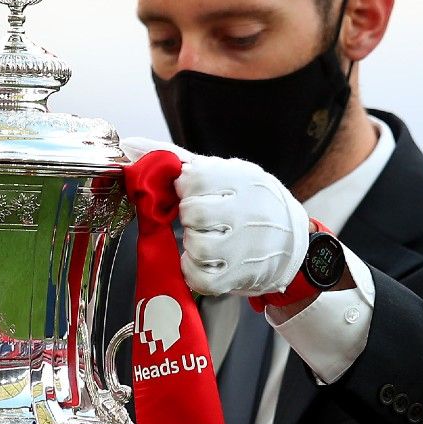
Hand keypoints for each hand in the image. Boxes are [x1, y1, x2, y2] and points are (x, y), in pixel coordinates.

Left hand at [123, 137, 306, 296]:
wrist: (293, 240)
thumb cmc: (249, 201)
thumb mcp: (225, 171)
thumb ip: (177, 158)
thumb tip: (129, 146)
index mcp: (243, 179)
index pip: (195, 178)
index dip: (184, 186)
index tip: (190, 191)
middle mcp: (248, 212)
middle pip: (193, 213)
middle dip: (188, 215)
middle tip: (198, 218)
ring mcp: (246, 246)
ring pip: (197, 246)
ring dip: (191, 243)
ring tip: (202, 238)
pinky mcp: (241, 275)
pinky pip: (202, 277)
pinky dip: (192, 270)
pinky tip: (200, 260)